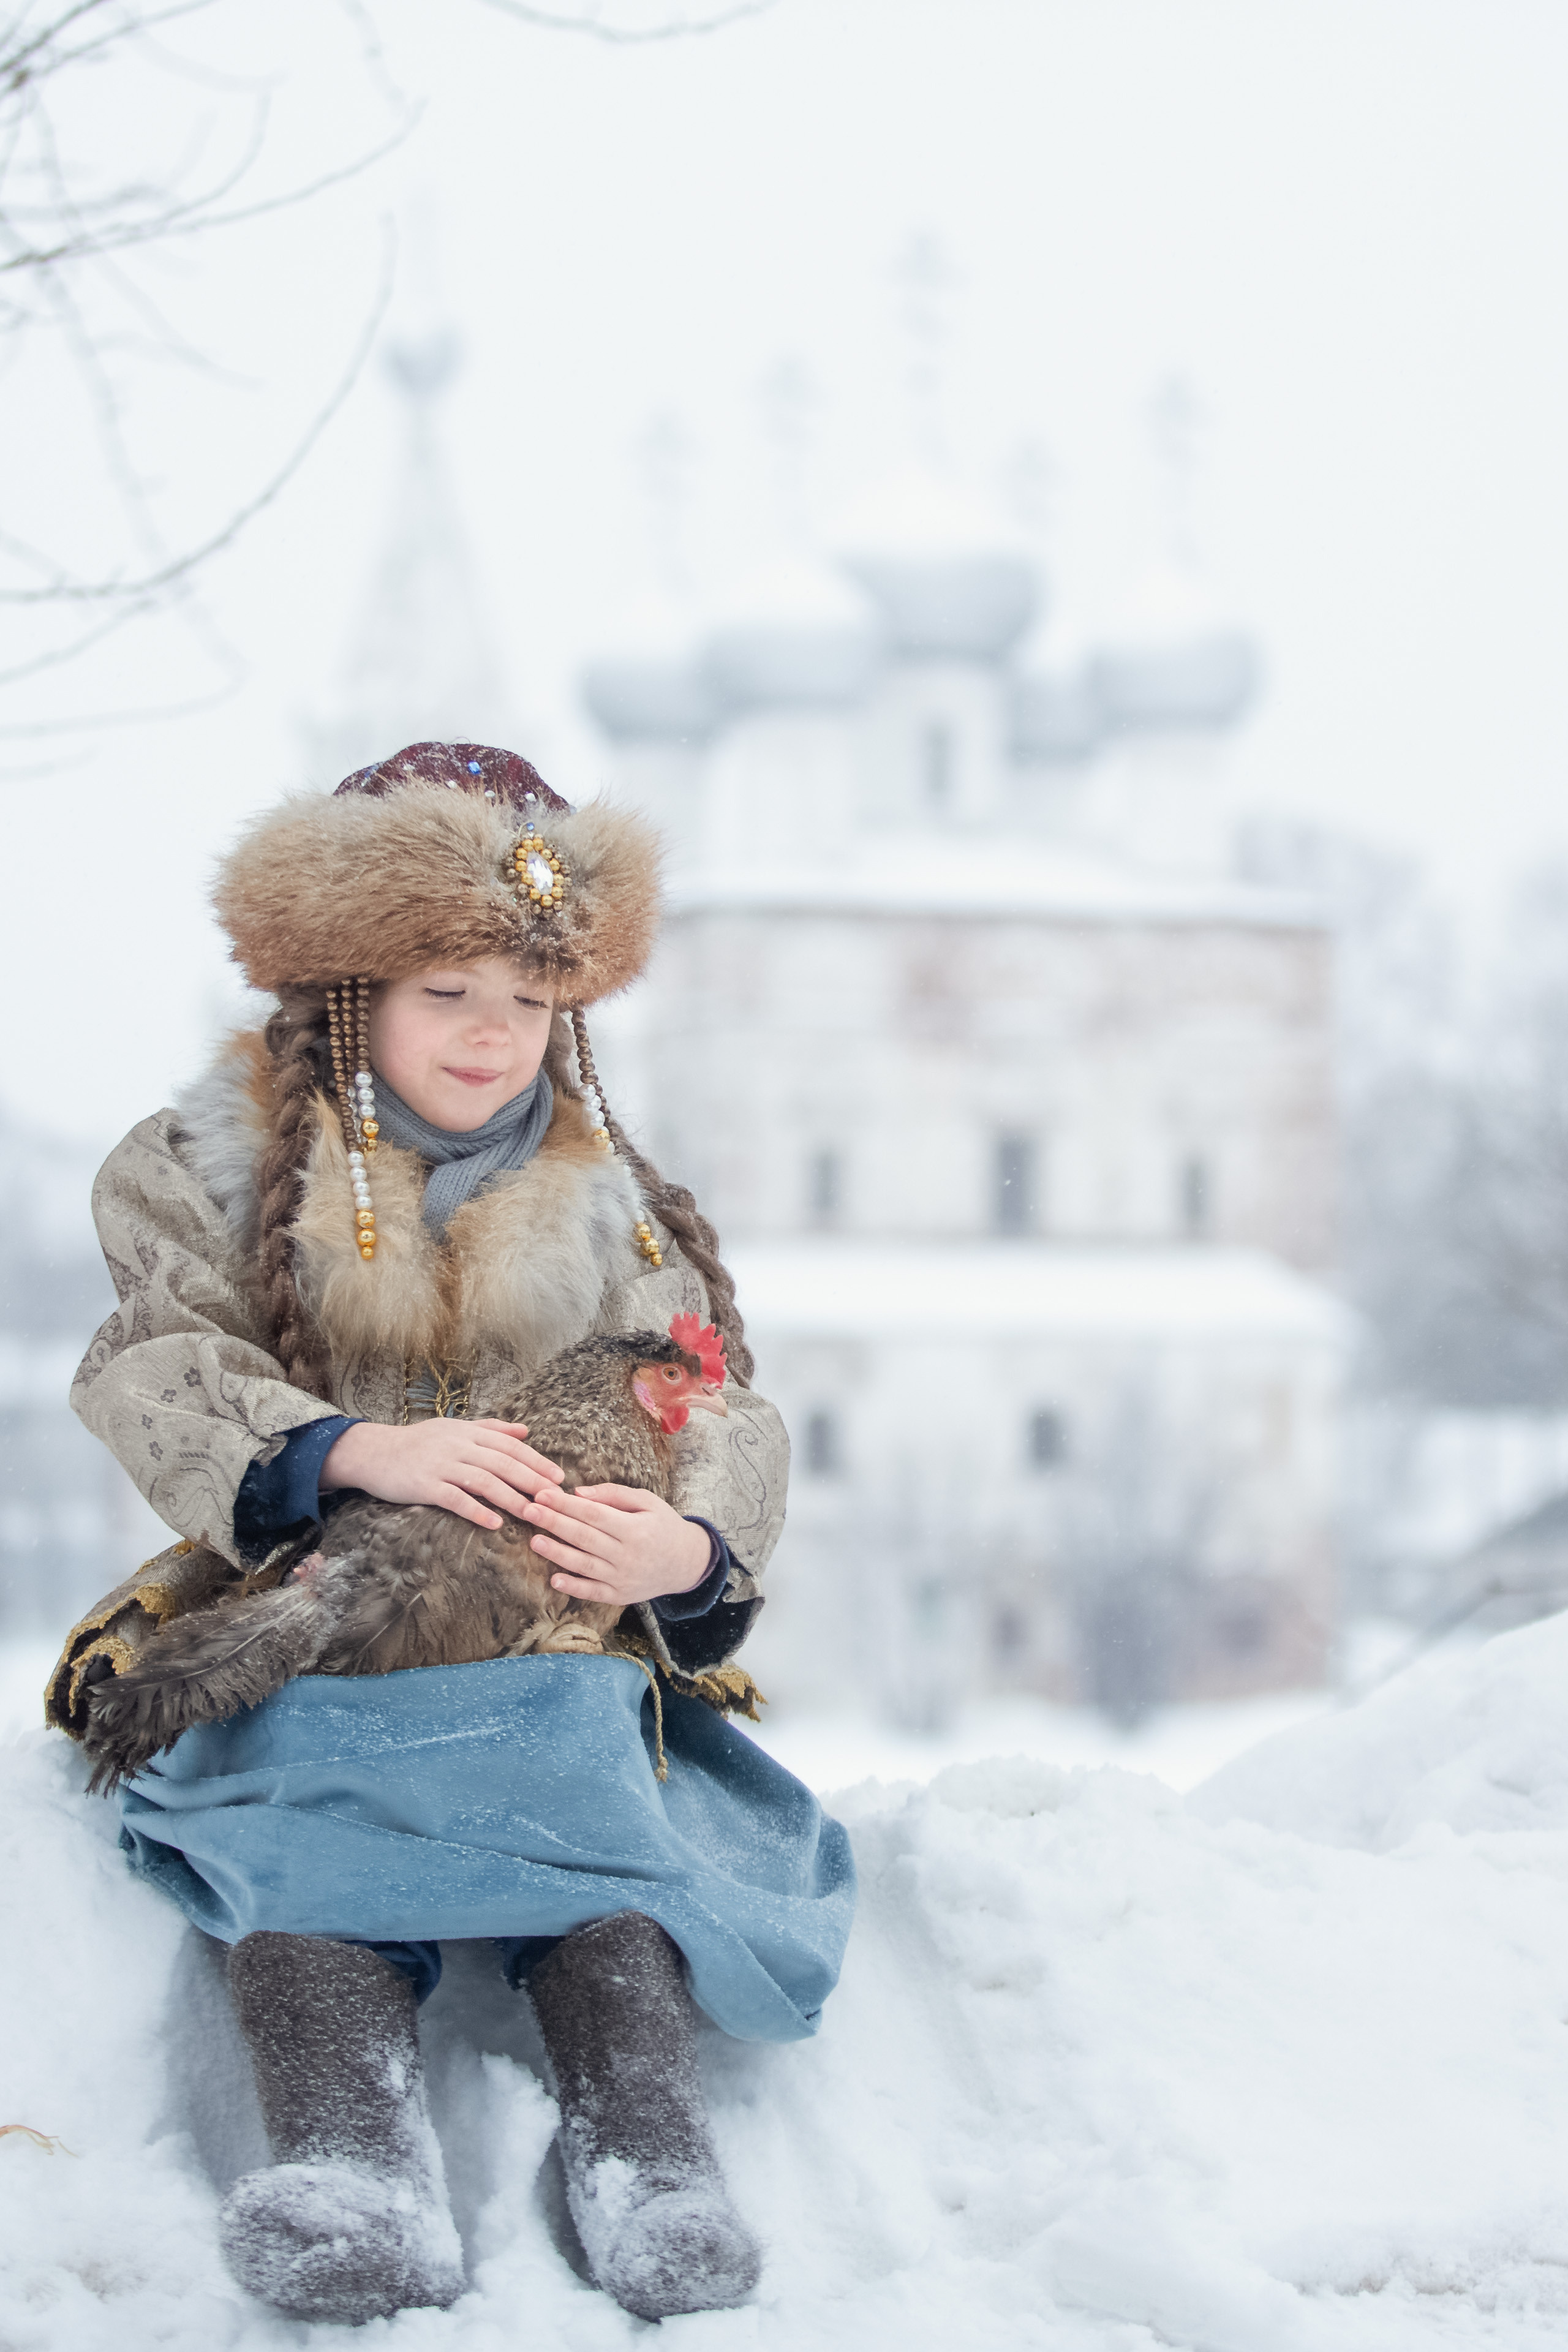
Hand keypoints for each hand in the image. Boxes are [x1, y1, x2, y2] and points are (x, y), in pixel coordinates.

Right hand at [320, 1419, 564, 1531]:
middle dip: (532, 1480)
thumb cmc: (418, 1443)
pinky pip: (455, 1499)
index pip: (510, 1445)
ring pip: (484, 1480)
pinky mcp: (425, 1485)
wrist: (373, 1452)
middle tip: (554, 1498)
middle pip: (503, 1462)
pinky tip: (494, 1523)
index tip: (558, 1477)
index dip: (536, 1461)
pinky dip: (477, 1511)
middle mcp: (458, 1445)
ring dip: (511, 1498)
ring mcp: (441, 1465)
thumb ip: (490, 1429)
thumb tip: (526, 1430)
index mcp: (468, 1431)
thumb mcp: (455, 1428)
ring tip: (532, 1514)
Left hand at [521, 1483, 712, 1607]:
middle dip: (554, 1522)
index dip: (566, 1504)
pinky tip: (554, 1578)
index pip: (593, 1514)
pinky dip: (573, 1586)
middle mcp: (628, 1554)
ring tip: (534, 1540)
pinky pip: (592, 1592)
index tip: (542, 1494)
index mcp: (635, 1528)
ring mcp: (623, 1578)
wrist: (686, 1563)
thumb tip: (579, 1492)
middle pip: (584, 1537)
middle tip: (529, 1510)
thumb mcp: (647, 1502)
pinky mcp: (620, 1595)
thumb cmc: (663, 1526)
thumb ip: (614, 1494)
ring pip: (584, 1564)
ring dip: (556, 1552)